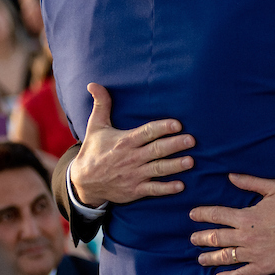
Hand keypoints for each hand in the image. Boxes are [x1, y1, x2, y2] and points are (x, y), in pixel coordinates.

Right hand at [69, 83, 194, 207]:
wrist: (83, 182)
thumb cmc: (93, 150)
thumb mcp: (95, 127)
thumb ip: (101, 104)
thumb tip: (93, 83)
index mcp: (125, 141)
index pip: (146, 132)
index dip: (162, 128)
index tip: (177, 124)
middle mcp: (131, 158)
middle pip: (156, 150)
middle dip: (174, 145)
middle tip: (192, 140)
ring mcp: (134, 175)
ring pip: (158, 169)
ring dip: (175, 166)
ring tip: (190, 161)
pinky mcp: (135, 190)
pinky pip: (153, 190)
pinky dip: (166, 189)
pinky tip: (181, 186)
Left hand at [189, 175, 274, 274]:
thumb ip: (251, 182)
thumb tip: (231, 176)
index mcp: (247, 217)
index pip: (217, 215)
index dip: (202, 214)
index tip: (192, 214)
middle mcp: (246, 237)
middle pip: (216, 238)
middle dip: (201, 237)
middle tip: (192, 238)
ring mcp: (253, 254)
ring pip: (225, 257)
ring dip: (209, 258)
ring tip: (200, 258)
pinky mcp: (263, 267)